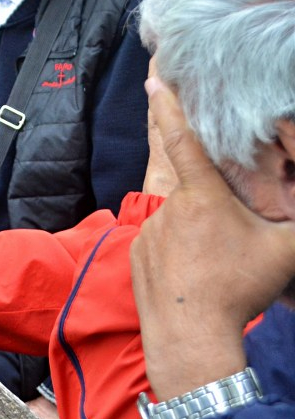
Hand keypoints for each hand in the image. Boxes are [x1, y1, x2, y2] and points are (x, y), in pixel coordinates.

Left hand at [131, 78, 294, 398]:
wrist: (190, 336)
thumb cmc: (239, 289)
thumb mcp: (286, 251)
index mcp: (203, 197)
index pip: (184, 141)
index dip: (171, 108)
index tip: (157, 81)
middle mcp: (169, 207)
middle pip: (189, 187)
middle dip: (201, 188)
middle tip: (208, 202)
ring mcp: (149, 231)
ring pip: (178, 221)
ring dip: (197, 233)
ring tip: (217, 265)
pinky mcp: (138, 254)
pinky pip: (162, 244)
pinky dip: (180, 253)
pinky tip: (196, 275)